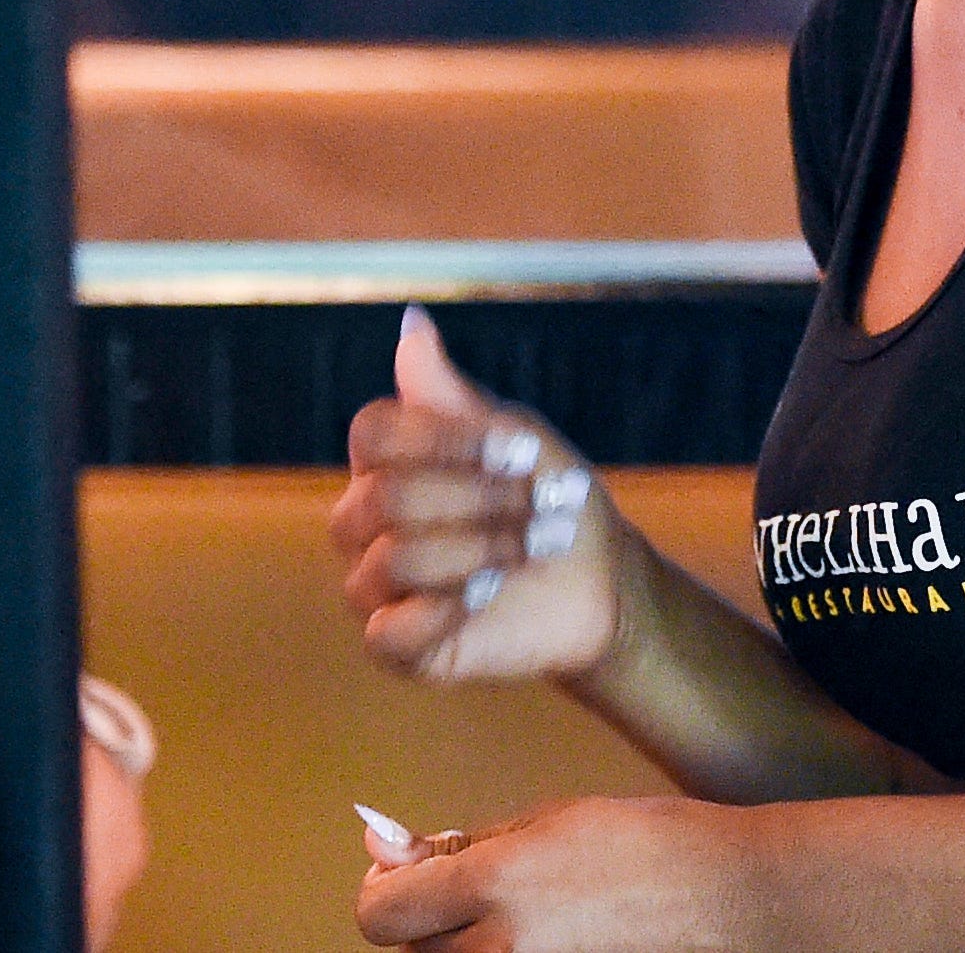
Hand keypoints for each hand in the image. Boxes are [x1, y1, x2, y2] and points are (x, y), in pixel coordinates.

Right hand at [332, 308, 621, 681]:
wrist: (598, 576)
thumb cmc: (548, 494)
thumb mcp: (511, 435)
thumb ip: (449, 392)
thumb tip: (411, 322)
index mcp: (386, 461)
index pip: (371, 435)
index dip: (444, 442)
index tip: (516, 449)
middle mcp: (366, 521)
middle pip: (385, 498)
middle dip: (478, 500)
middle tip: (540, 505)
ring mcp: (376, 584)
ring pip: (391, 562)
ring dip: (479, 551)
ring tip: (532, 547)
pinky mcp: (397, 644)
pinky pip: (386, 632)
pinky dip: (443, 610)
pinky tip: (488, 596)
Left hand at [355, 796, 755, 952]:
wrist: (723, 900)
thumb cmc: (648, 845)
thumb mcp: (548, 820)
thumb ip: (464, 844)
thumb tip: (391, 849)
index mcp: (493, 883)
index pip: (379, 913)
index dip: (384, 888)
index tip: (401, 871)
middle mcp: (498, 948)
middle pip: (408, 951)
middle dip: (426, 917)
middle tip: (471, 889)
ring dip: (460, 944)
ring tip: (516, 914)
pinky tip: (541, 935)